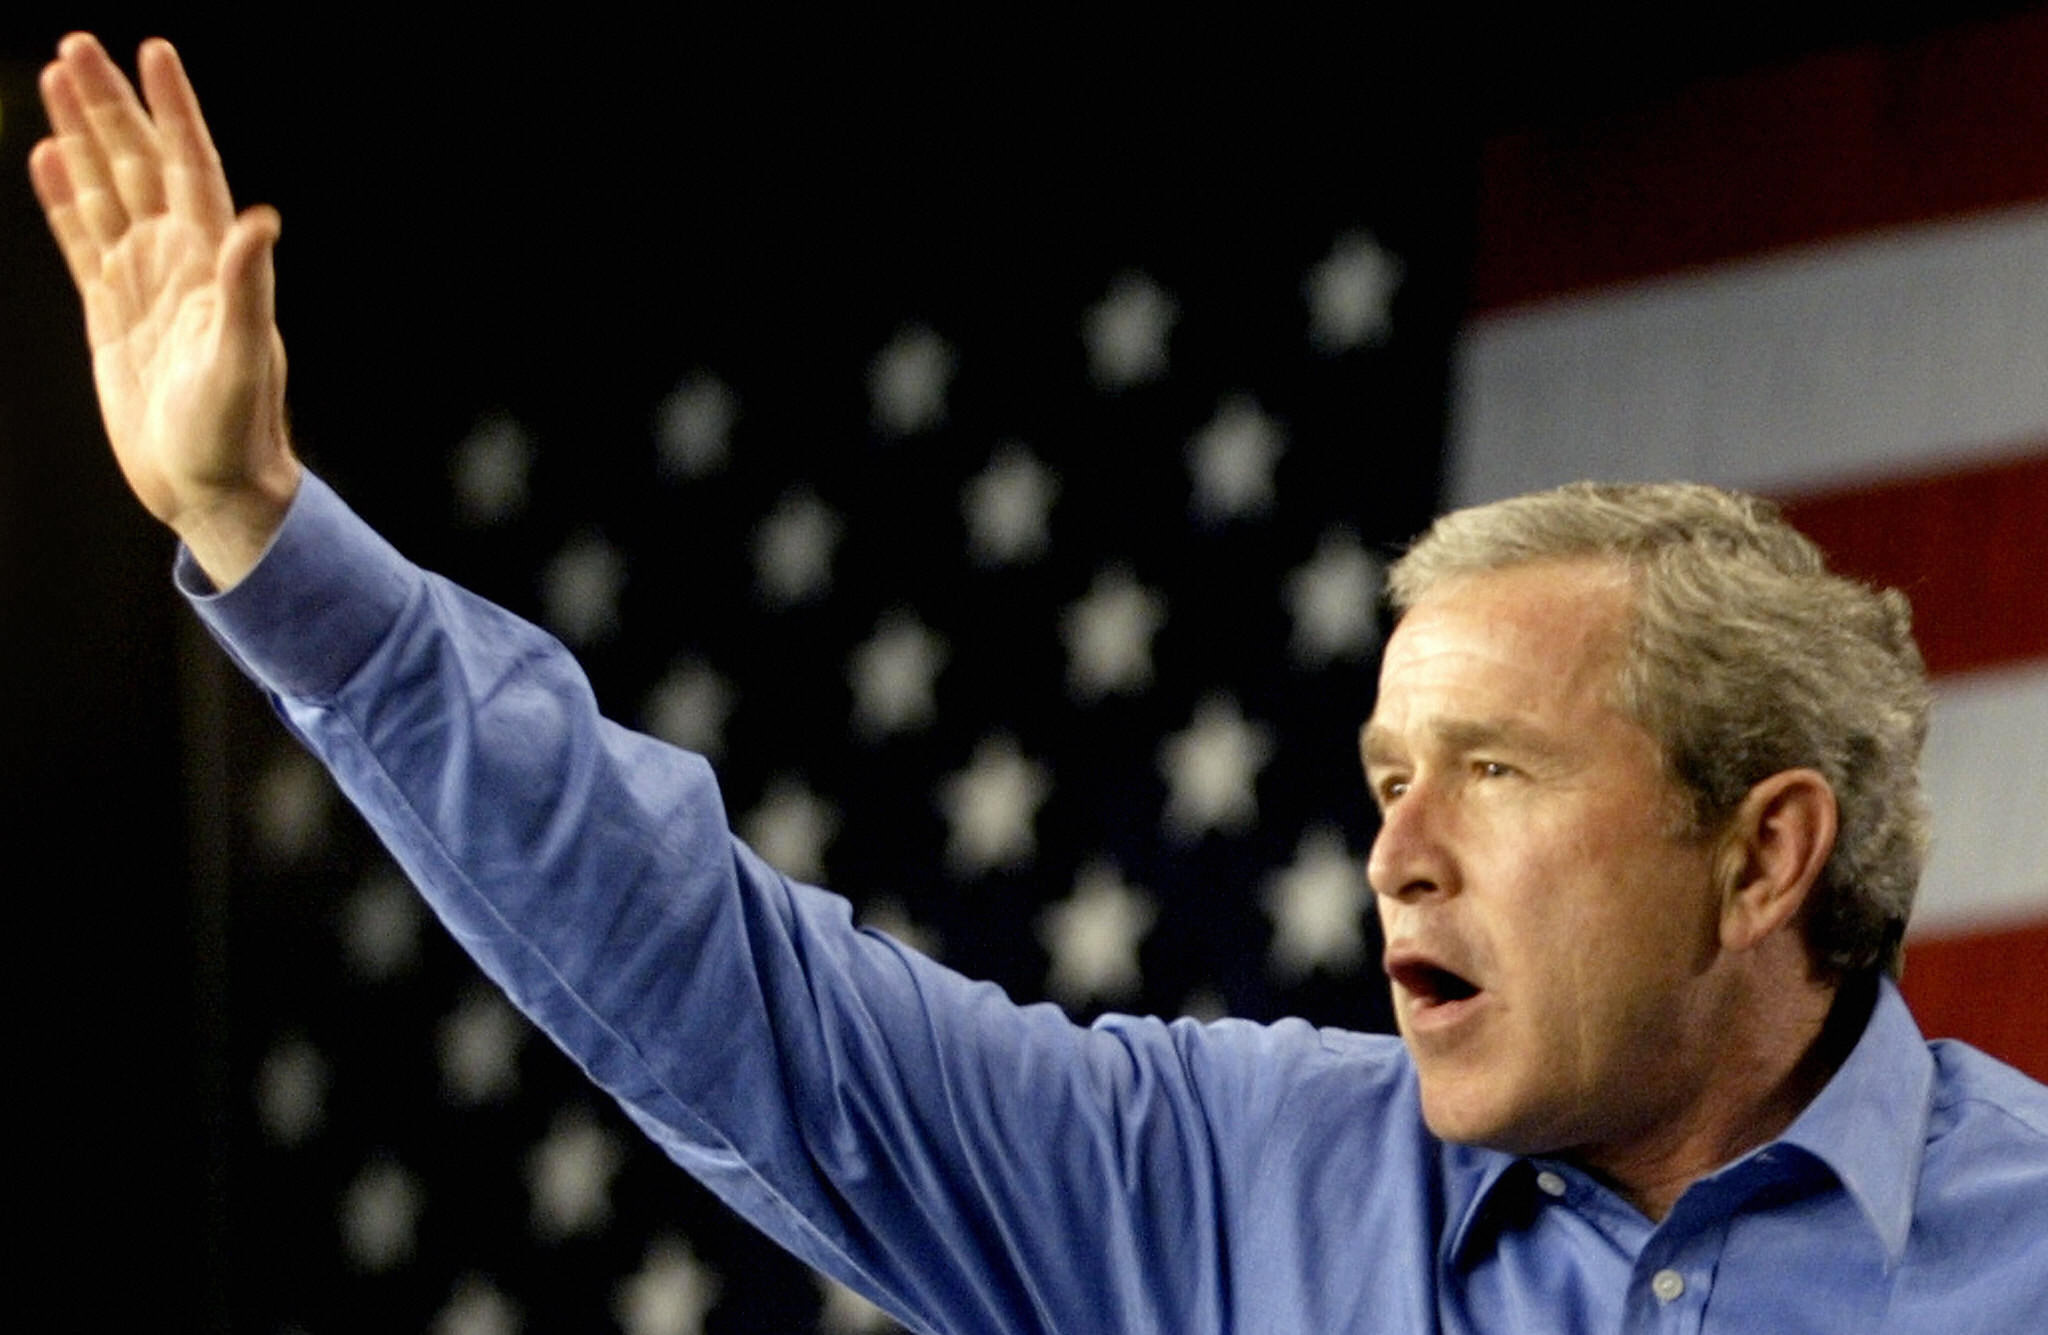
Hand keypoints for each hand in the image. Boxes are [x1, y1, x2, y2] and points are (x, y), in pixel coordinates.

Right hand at [31, 34, 298, 587]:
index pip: (190, 166)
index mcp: (214, 265)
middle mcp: (181, 263)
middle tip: (76, 45)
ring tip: (57, 79)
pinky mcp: (113, 314)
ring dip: (84, 137)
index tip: (154, 51)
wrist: (214, 489)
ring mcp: (145, 285)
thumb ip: (248, 288)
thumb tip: (261, 220)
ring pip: (107, 192)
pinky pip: (83, 240)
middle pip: (139, 164)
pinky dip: (66, 197)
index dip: (173, 109)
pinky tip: (50, 156)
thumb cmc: (237, 432)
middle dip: (109, 105)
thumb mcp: (242, 359)